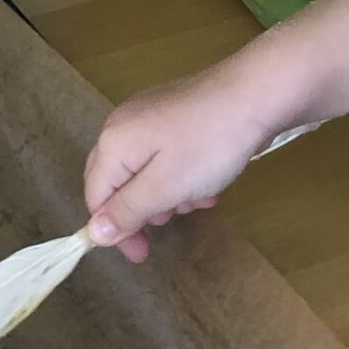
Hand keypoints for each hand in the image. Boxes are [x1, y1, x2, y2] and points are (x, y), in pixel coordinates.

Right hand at [84, 62, 283, 260]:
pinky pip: (165, 153)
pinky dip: (181, 173)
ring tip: (197, 198)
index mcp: (113, 143)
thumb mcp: (165, 187)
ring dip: (167, 193)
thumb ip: (126, 211)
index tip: (142, 254)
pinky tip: (207, 179)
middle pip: (116, 182)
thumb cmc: (208, 144)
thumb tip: (94, 233)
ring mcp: (148, 114)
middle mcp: (122, 124)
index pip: (96, 197)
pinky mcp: (173, 111)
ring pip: (144, 170)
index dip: (114, 230)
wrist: (255, 94)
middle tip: (171, 222)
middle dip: (142, 210)